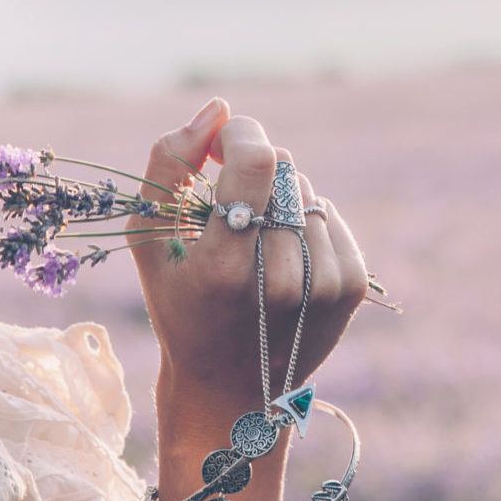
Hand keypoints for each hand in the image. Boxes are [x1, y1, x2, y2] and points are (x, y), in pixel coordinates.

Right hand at [128, 98, 369, 418]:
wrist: (229, 391)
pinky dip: (305, 221)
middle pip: (283, 171)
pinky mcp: (351, 289)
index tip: (221, 140)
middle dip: (254, 169)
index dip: (239, 134)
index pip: (257, 160)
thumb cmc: (179, 308)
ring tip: (254, 238)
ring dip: (280, 198)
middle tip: (231, 199)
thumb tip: (217, 109)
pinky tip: (281, 254)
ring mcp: (324, 285)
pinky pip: (330, 216)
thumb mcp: (149, 241)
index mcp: (224, 268)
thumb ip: (168, 165)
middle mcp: (281, 279)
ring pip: (308, 192)